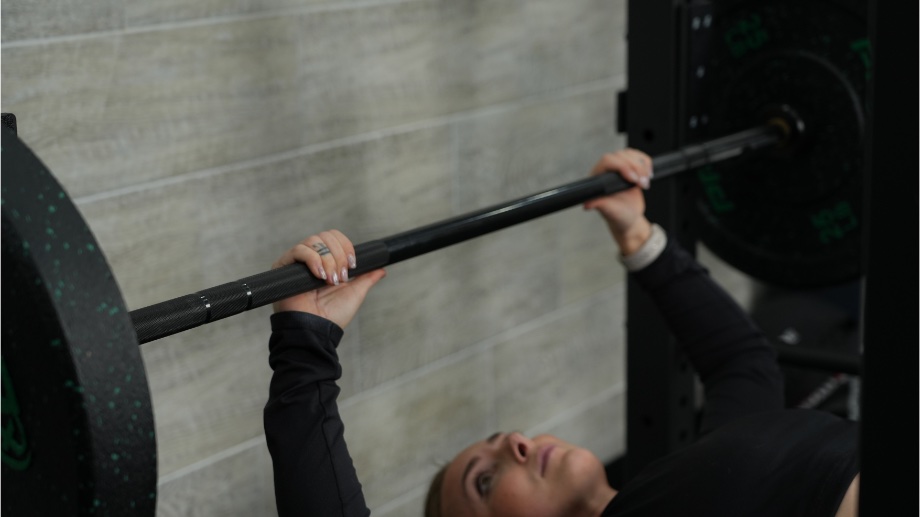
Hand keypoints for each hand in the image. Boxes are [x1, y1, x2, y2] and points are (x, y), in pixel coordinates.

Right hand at [271, 230, 385, 328]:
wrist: (316, 330)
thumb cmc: (332, 316)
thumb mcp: (355, 293)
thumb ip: (366, 278)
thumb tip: (381, 269)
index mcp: (326, 263)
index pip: (334, 238)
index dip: (346, 246)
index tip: (353, 265)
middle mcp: (311, 260)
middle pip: (325, 236)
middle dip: (338, 255)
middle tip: (341, 276)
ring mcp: (297, 263)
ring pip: (313, 241)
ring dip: (328, 260)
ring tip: (330, 280)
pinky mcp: (283, 267)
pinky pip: (299, 250)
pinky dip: (314, 260)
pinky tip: (319, 276)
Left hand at [583, 148, 653, 254]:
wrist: (630, 219)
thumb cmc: (617, 216)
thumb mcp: (609, 211)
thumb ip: (599, 204)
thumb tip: (587, 204)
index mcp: (597, 179)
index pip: (608, 161)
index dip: (622, 166)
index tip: (633, 179)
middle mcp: (606, 171)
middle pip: (621, 155)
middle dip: (636, 167)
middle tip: (642, 183)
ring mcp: (618, 168)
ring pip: (630, 154)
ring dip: (642, 165)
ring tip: (645, 182)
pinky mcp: (630, 167)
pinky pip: (638, 157)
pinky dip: (646, 163)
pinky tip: (648, 174)